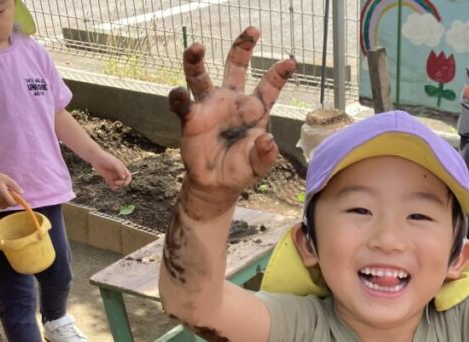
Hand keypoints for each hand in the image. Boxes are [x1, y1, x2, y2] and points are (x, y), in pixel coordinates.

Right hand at [0, 170, 21, 207]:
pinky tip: (1, 196)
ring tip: (5, 195)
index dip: (16, 202)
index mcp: (3, 193)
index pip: (11, 203)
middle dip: (11, 201)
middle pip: (8, 205)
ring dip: (7, 203)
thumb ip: (15, 186)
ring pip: (3, 206)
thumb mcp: (8, 179)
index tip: (17, 198)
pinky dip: (2, 203)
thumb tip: (22, 193)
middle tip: (10, 194)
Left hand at [92, 151, 130, 188]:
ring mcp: (113, 176)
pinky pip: (112, 184)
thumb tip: (124, 178)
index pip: (128, 176)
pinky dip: (113, 187)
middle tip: (116, 182)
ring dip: (117, 186)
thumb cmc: (106, 159)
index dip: (128, 180)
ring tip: (113, 184)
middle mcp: (118, 173)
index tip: (124, 182)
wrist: (96, 158)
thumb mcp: (115, 164)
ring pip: (118, 184)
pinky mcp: (108, 178)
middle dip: (121, 183)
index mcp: (122, 168)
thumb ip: (120, 170)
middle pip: (124, 181)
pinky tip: (111, 187)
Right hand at [168, 28, 294, 217]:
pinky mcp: (190, 118)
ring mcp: (209, 107)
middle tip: (252, 30)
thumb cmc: (240, 169)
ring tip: (197, 47)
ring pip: (200, 75)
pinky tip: (178, 93)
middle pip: (236, 66)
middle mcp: (232, 101)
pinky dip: (178, 97)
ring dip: (196, 60)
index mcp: (254, 110)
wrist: (216, 184)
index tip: (290, 62)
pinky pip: (181, 103)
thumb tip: (268, 141)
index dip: (279, 73)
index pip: (269, 86)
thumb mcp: (259, 165)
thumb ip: (266, 154)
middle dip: (243, 47)